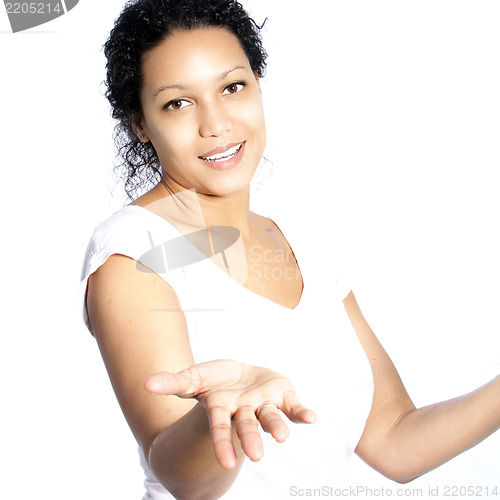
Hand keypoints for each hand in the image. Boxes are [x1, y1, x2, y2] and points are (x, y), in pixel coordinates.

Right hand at [145, 360, 315, 469]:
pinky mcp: (282, 395)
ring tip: (282, 437)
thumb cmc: (215, 381)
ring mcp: (264, 404)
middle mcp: (244, 411)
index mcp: (222, 410)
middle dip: (250, 440)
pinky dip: (302, 413)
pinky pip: (293, 405)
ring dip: (278, 426)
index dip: (222, 445)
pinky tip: (312, 419)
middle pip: (247, 426)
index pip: (220, 429)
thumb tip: (146, 384)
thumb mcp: (194, 379)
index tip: (226, 464)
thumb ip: (173, 383)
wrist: (239, 375)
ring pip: (271, 417)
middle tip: (256, 457)